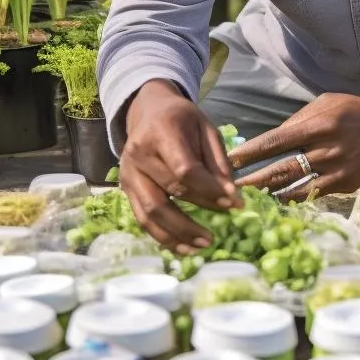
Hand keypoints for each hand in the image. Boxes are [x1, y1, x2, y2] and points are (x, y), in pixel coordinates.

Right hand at [120, 79, 240, 252]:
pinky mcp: (126, 189)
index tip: (233, 204)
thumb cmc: (182, 120)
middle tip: (218, 232)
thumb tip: (231, 196)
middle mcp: (139, 153)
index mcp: (161, 132)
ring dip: (178, 234)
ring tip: (203, 245)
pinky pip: (143, 218)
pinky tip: (184, 248)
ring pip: (151, 212)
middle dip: (196, 215)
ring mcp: (129, 173)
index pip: (184, 169)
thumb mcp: (207, 129)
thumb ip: (218, 161)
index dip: (209, 190)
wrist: (149, 112)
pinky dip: (163, 237)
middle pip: (167, 192)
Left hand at [228, 93, 359, 198]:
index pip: (275, 141)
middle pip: (279, 169)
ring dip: (267, 194)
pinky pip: (310, 195)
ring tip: (246, 198)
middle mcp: (324, 150)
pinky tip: (275, 200)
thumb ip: (299, 119)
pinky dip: (290, 198)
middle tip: (228, 187)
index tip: (230, 161)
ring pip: (293, 187)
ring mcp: (334, 171)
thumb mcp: (326, 104)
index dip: (250, 153)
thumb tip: (272, 138)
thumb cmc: (353, 114)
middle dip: (251, 180)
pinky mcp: (342, 185)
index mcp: (317, 125)